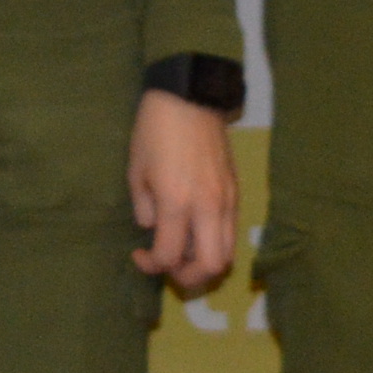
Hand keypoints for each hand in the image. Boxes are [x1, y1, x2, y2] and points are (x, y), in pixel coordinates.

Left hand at [129, 88, 241, 296]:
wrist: (191, 95)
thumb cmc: (154, 130)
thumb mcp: (136, 170)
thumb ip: (143, 207)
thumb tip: (153, 228)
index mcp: (177, 203)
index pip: (171, 257)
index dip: (152, 266)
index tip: (139, 254)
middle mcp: (208, 208)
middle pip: (211, 267)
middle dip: (188, 277)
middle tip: (169, 265)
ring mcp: (227, 200)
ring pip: (228, 253)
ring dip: (205, 261)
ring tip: (184, 250)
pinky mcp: (237, 191)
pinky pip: (232, 231)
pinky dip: (215, 242)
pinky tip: (197, 229)